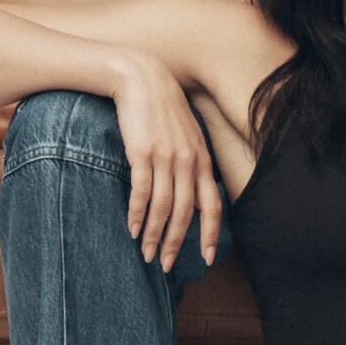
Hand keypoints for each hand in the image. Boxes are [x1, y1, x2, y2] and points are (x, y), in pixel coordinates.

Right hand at [109, 53, 220, 270]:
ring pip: (165, 208)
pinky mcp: (143, 152)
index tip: (206, 260)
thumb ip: (191, 164)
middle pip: (188, 213)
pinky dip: (138, 215)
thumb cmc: (161, 111)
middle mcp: (189, 162)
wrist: (141, 78)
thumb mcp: (186, 137)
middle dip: (177, 243)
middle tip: (166, 266)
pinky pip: (143, 192)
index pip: (213, 206)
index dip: (210, 234)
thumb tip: (192, 193)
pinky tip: (132, 230)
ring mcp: (167, 158)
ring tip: (146, 255)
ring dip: (155, 235)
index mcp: (203, 161)